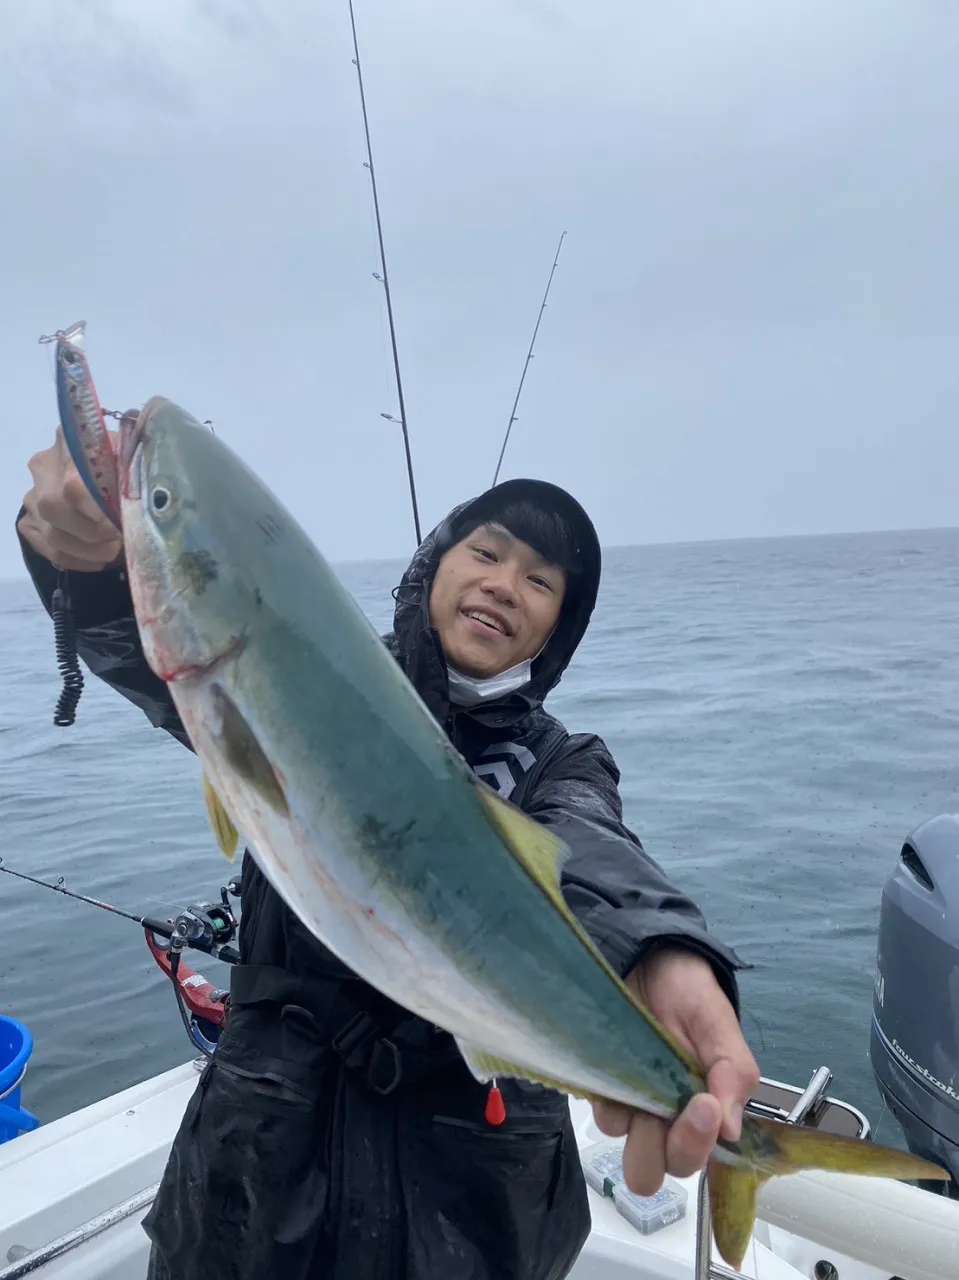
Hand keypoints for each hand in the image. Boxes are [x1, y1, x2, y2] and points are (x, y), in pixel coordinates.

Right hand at [18, 427, 123, 571]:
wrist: (103, 477)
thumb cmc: (124, 467)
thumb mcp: (133, 462)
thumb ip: (134, 476)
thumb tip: (149, 505)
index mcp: (69, 444)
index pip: (72, 482)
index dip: (94, 507)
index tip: (116, 523)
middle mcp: (43, 469)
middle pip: (53, 508)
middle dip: (91, 532)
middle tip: (118, 538)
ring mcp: (32, 498)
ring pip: (53, 535)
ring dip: (90, 550)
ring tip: (114, 549)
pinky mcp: (30, 524)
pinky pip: (52, 552)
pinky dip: (80, 560)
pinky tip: (100, 557)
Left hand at [593, 948, 759, 1196]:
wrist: (650, 956)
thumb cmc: (690, 992)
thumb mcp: (719, 1024)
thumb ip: (733, 1072)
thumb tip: (732, 1130)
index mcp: (702, 1113)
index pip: (700, 1159)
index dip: (698, 1146)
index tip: (706, 1106)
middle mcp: (664, 1118)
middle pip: (656, 1171)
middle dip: (665, 1151)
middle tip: (672, 1109)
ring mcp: (629, 1104)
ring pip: (623, 1147)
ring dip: (633, 1123)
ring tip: (643, 1077)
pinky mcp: (599, 1085)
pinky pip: (599, 1110)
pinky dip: (607, 1096)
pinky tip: (618, 1064)